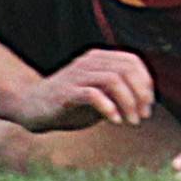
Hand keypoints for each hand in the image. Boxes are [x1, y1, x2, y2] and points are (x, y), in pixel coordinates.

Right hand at [19, 48, 154, 132]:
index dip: (146, 83)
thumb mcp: (100, 96)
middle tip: (144, 116)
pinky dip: (108, 108)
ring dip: (128, 103)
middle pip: (126, 69)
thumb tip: (148, 102)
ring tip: (132, 121)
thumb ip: (120, 94)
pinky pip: (93, 94)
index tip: (149, 106)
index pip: (132, 62)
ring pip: (113, 80)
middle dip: (141, 94)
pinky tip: (115, 121)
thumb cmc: (71, 102)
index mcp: (99, 59)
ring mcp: (77, 76)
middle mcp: (89, 62)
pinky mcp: (66, 93)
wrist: (31, 106)